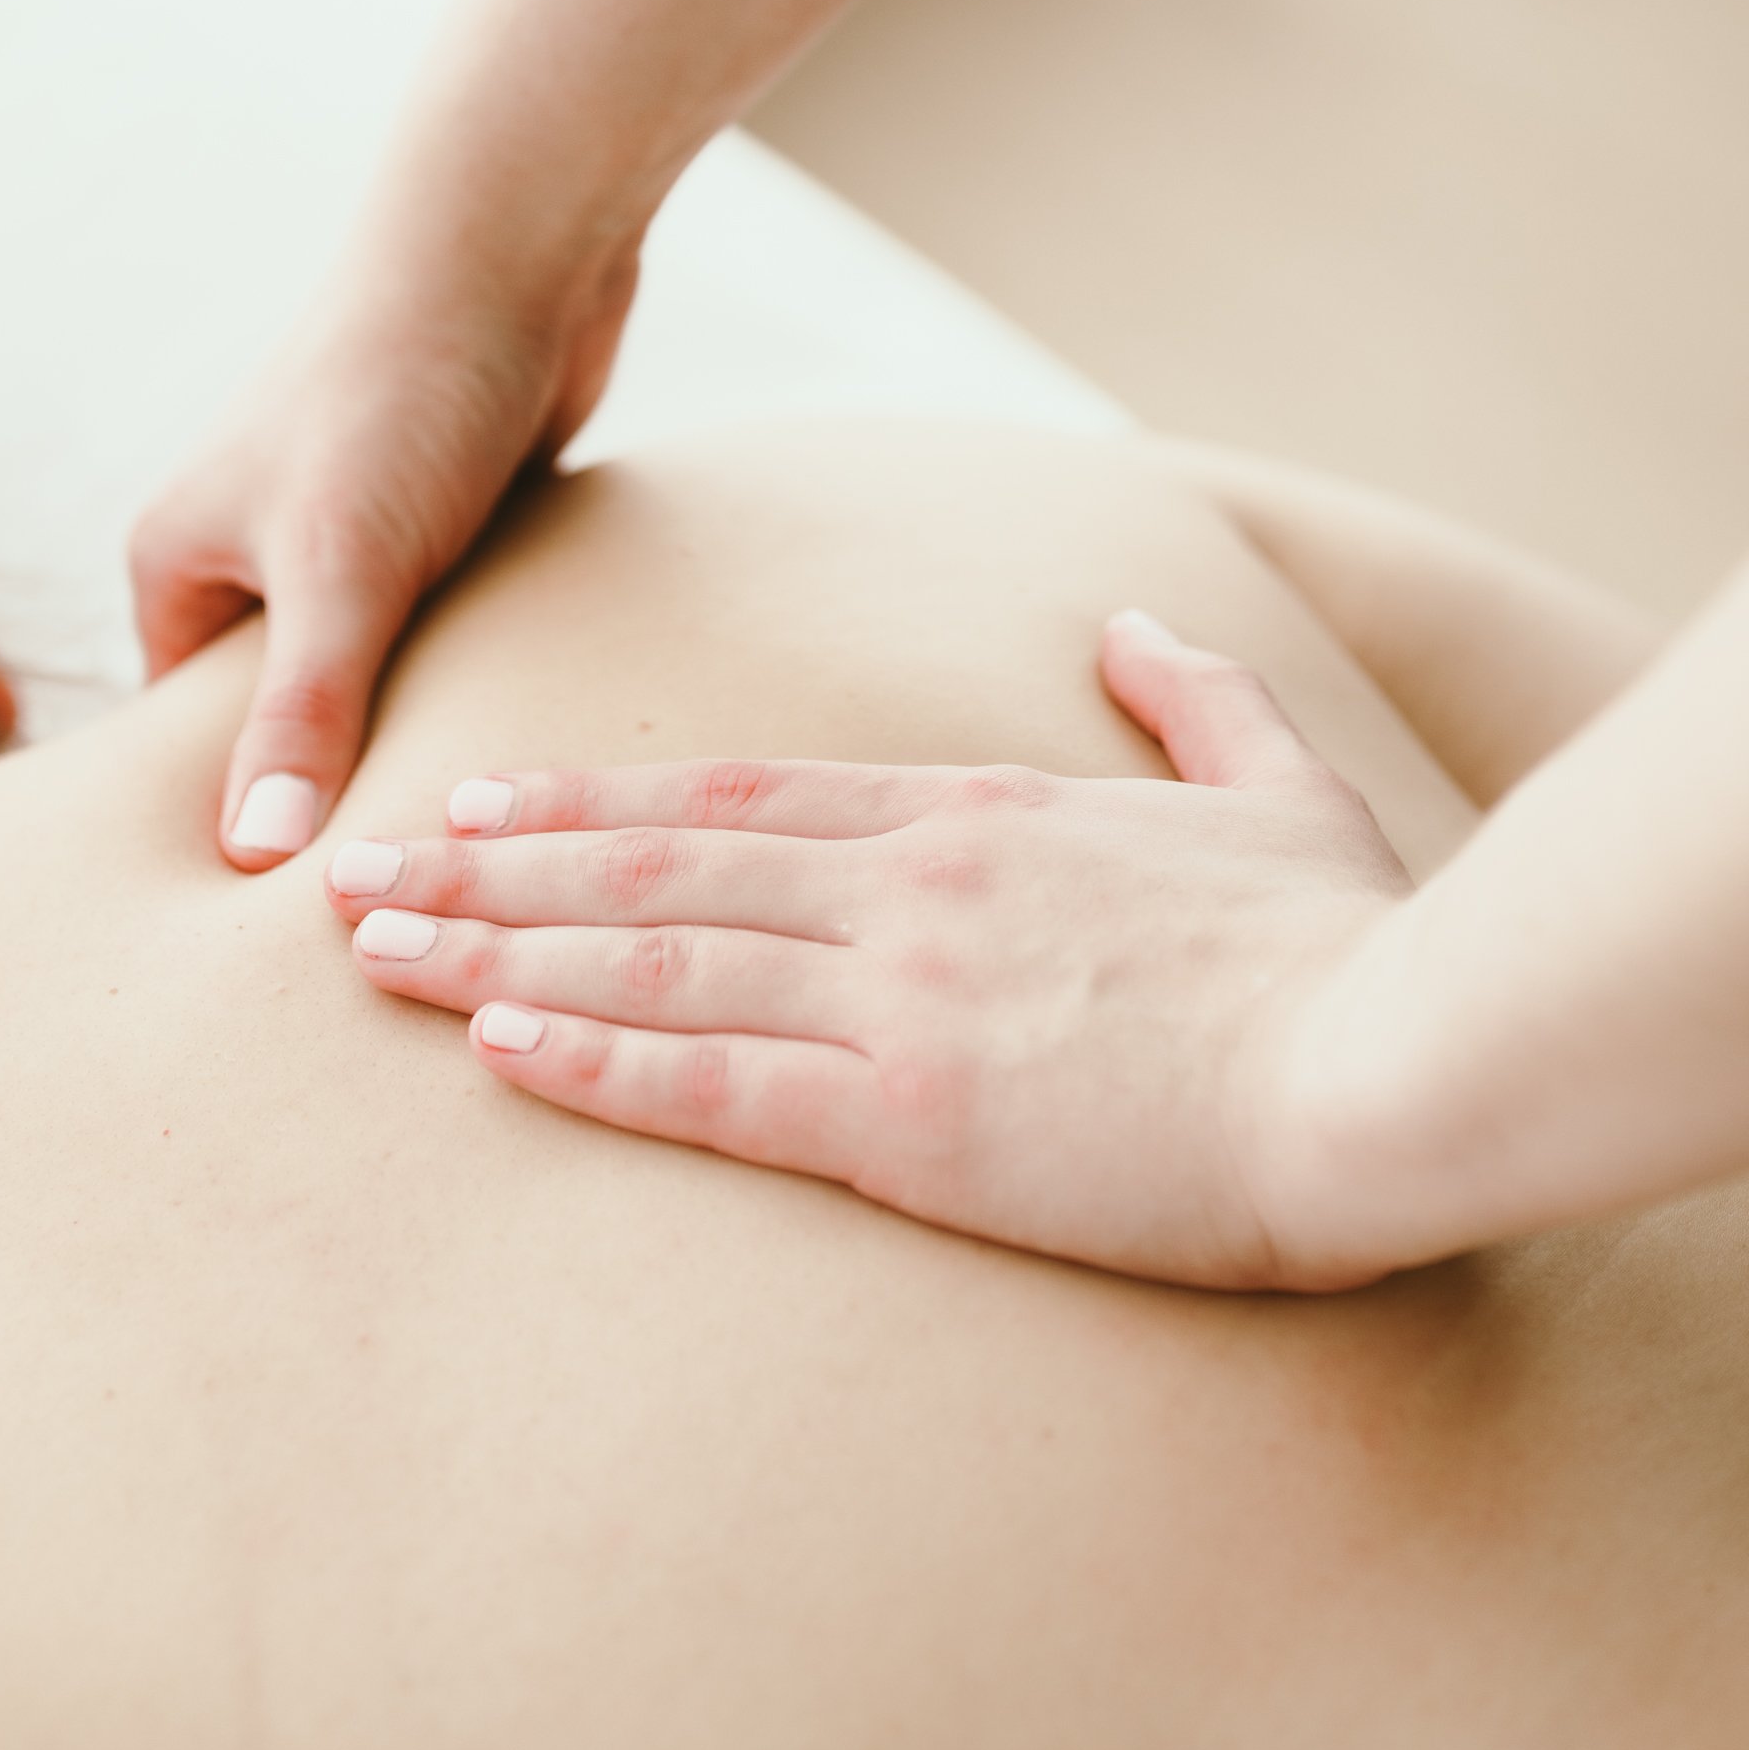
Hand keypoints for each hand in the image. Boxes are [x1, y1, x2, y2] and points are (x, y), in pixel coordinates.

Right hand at [132, 231, 639, 865]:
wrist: (516, 246)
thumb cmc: (402, 390)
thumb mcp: (341, 569)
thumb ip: (302, 714)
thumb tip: (249, 864)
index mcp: (182, 565)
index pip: (184, 744)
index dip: (238, 830)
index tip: (290, 930)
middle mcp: (253, 554)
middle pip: (286, 720)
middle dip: (339, 789)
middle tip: (403, 897)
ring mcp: (352, 538)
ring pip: (380, 678)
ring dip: (419, 731)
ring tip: (468, 836)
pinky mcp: (445, 524)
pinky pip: (451, 636)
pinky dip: (477, 674)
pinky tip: (525, 740)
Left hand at [323, 610, 1413, 1288]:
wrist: (1392, 1060)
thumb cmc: (1348, 943)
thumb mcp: (1278, 786)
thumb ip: (1196, 695)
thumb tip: (1140, 627)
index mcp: (977, 815)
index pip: (740, 796)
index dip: (597, 799)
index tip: (486, 800)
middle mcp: (907, 889)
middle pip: (654, 863)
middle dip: (490, 867)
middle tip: (356, 871)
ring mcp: (900, 999)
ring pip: (651, 957)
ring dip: (496, 951)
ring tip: (374, 950)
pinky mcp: (913, 1122)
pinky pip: (717, 1084)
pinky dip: (595, 1059)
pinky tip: (495, 1044)